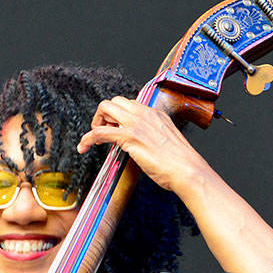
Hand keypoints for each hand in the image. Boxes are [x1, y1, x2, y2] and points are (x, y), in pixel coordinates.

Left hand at [78, 96, 210, 194]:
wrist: (188, 170)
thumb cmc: (181, 163)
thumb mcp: (166, 142)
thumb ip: (154, 137)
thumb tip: (143, 143)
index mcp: (155, 113)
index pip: (128, 104)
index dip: (117, 117)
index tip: (114, 129)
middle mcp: (145, 113)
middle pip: (114, 101)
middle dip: (103, 116)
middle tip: (103, 133)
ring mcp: (136, 123)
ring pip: (104, 108)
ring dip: (94, 123)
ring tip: (92, 139)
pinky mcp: (129, 137)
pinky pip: (100, 132)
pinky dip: (87, 138)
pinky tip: (84, 147)